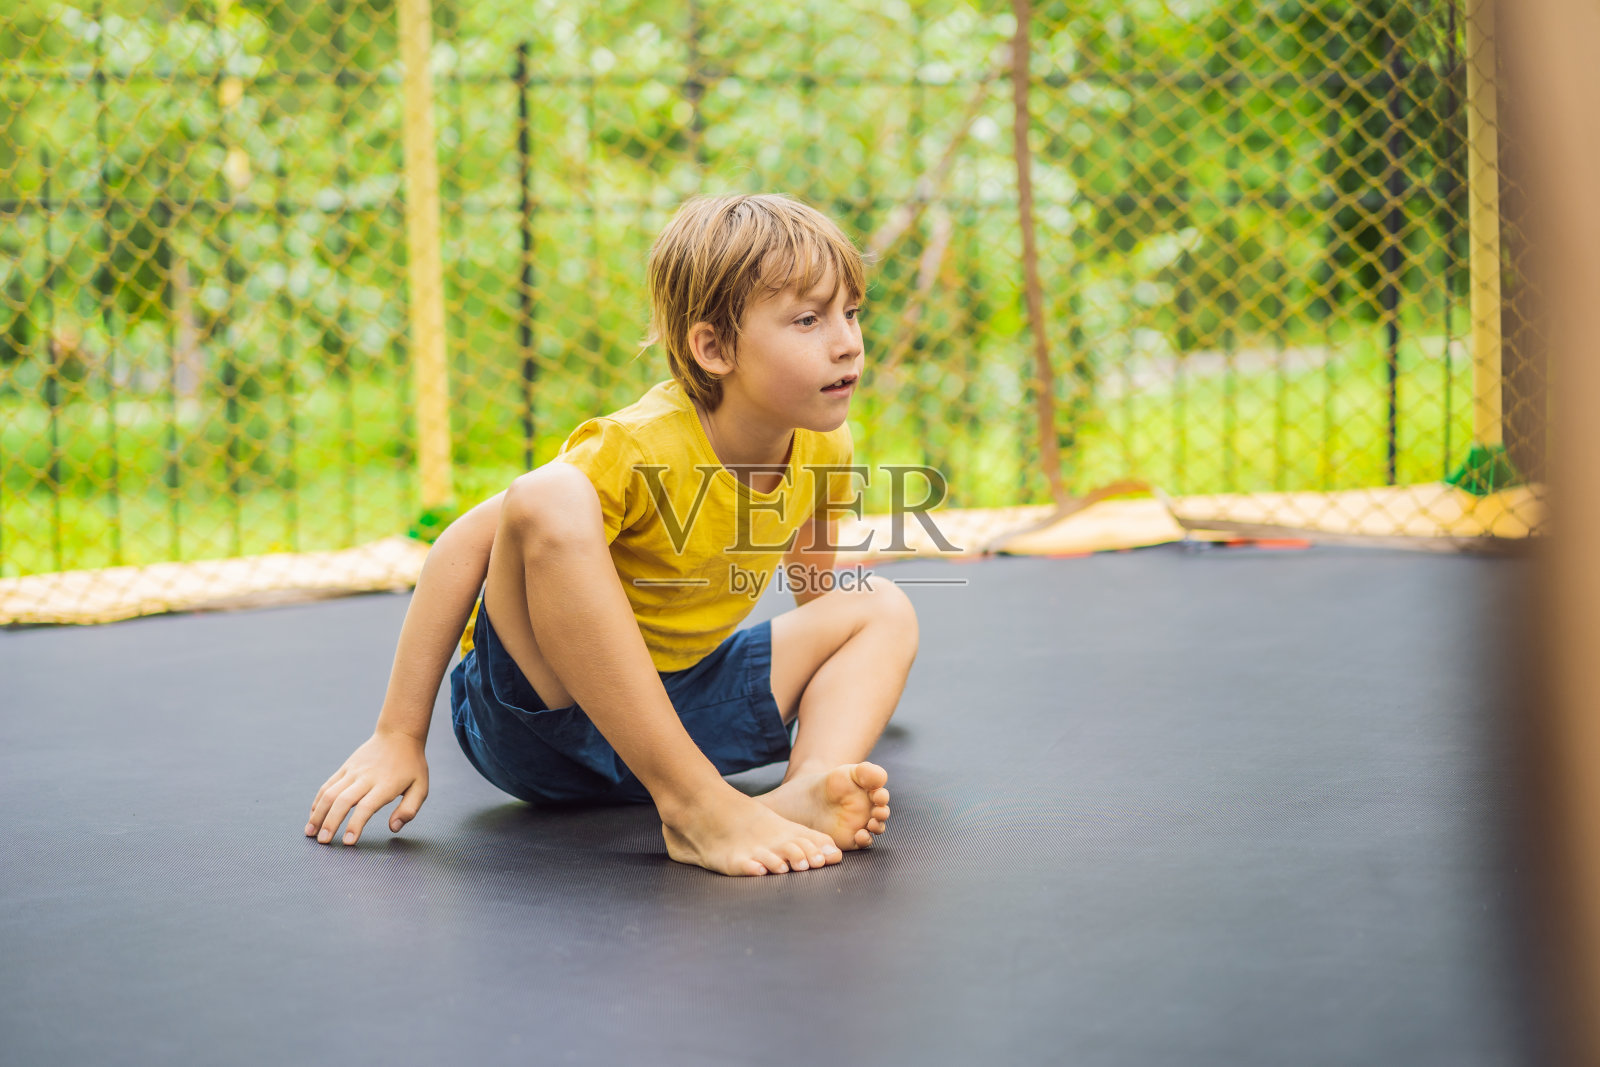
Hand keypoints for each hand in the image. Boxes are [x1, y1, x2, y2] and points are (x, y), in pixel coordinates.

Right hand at [305, 730, 428, 845]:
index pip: (366, 807)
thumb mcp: (421, 787)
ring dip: (318, 814)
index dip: (355, 825)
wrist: (399, 734)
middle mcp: (366, 778)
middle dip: (330, 823)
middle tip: (323, 842)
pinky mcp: (346, 767)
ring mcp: (353, 771)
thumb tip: (394, 828)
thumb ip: (409, 809)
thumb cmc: (411, 765)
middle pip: (343, 801)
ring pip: (330, 793)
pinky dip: (318, 801)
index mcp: (385, 785)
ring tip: (309, 832)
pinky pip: (328, 785)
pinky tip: (313, 815)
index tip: (348, 842)